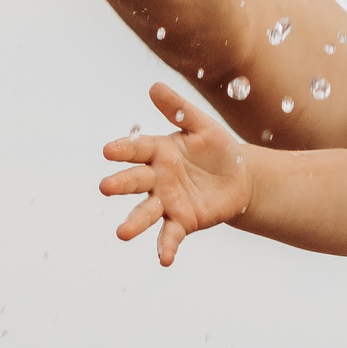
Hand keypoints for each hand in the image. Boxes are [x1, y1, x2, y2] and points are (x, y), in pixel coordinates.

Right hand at [99, 83, 250, 264]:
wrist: (241, 178)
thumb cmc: (218, 149)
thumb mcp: (203, 126)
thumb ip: (179, 110)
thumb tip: (154, 87)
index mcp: (158, 152)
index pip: (136, 150)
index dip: (123, 150)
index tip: (108, 151)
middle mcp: (157, 178)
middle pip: (135, 181)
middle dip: (121, 184)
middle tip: (105, 187)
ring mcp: (167, 201)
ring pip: (146, 212)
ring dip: (134, 223)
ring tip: (121, 233)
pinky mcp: (182, 221)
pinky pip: (170, 235)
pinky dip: (165, 247)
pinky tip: (164, 260)